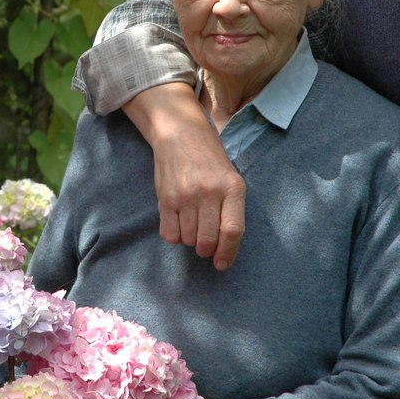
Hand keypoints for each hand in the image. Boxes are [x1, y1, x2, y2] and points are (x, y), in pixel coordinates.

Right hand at [122, 84, 245, 268]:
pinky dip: (174, 236)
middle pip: (208, 240)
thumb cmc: (209, 159)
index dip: (228, 253)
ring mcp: (187, 195)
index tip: (222, 264)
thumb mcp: (229, 178)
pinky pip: (170, 233)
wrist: (181, 133)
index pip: (233, 230)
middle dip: (206, 250)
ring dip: (190, 240)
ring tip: (191, 225)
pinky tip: (178, 223)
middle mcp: (210, 192)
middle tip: (204, 245)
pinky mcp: (166, 198)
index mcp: (233, 188)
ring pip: (189, 239)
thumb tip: (224, 248)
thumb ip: (230, 209)